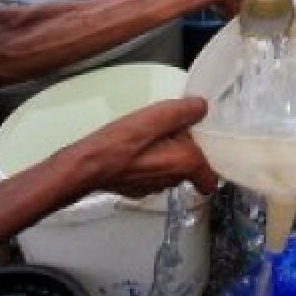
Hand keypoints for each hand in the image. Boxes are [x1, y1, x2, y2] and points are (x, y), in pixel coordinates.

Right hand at [70, 98, 217, 196]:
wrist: (85, 165)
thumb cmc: (120, 144)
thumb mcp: (157, 116)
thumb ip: (185, 110)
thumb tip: (201, 107)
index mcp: (184, 163)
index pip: (209, 179)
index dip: (210, 164)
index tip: (205, 148)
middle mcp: (170, 180)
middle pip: (188, 168)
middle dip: (184, 150)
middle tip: (171, 130)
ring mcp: (151, 187)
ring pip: (168, 170)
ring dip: (165, 155)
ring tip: (150, 136)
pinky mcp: (133, 188)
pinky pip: (149, 173)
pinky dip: (147, 162)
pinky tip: (134, 148)